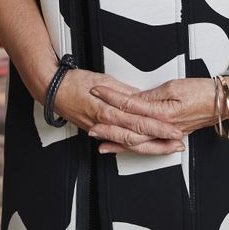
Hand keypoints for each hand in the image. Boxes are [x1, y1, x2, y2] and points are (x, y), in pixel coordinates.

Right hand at [50, 69, 183, 151]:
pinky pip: (116, 142)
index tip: (174, 130)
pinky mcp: (95, 130)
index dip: (158, 128)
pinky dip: (129, 148)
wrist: (51, 89)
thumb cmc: (74, 81)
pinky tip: (140, 150)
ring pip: (128, 143)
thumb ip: (124, 91)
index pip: (139, 121)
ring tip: (166, 148)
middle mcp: (105, 123)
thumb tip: (141, 98)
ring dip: (149, 147)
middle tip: (177, 143)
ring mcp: (99, 130)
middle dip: (159, 142)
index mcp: (108, 110)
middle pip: (137, 137)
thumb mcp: (103, 79)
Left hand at [89, 78, 228, 153]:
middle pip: (129, 129)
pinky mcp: (169, 134)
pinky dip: (132, 146)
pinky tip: (121, 146)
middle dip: (108, 127)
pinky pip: (147, 143)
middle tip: (90, 124)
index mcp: (162, 113)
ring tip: (100, 140)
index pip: (130, 105)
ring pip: (136, 141)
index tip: (97, 91)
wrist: (223, 102)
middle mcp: (163, 127)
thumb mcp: (174, 87)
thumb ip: (152, 96)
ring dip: (116, 140)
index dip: (111, 98)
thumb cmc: (202, 92)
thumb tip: (134, 99)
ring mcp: (166, 133)